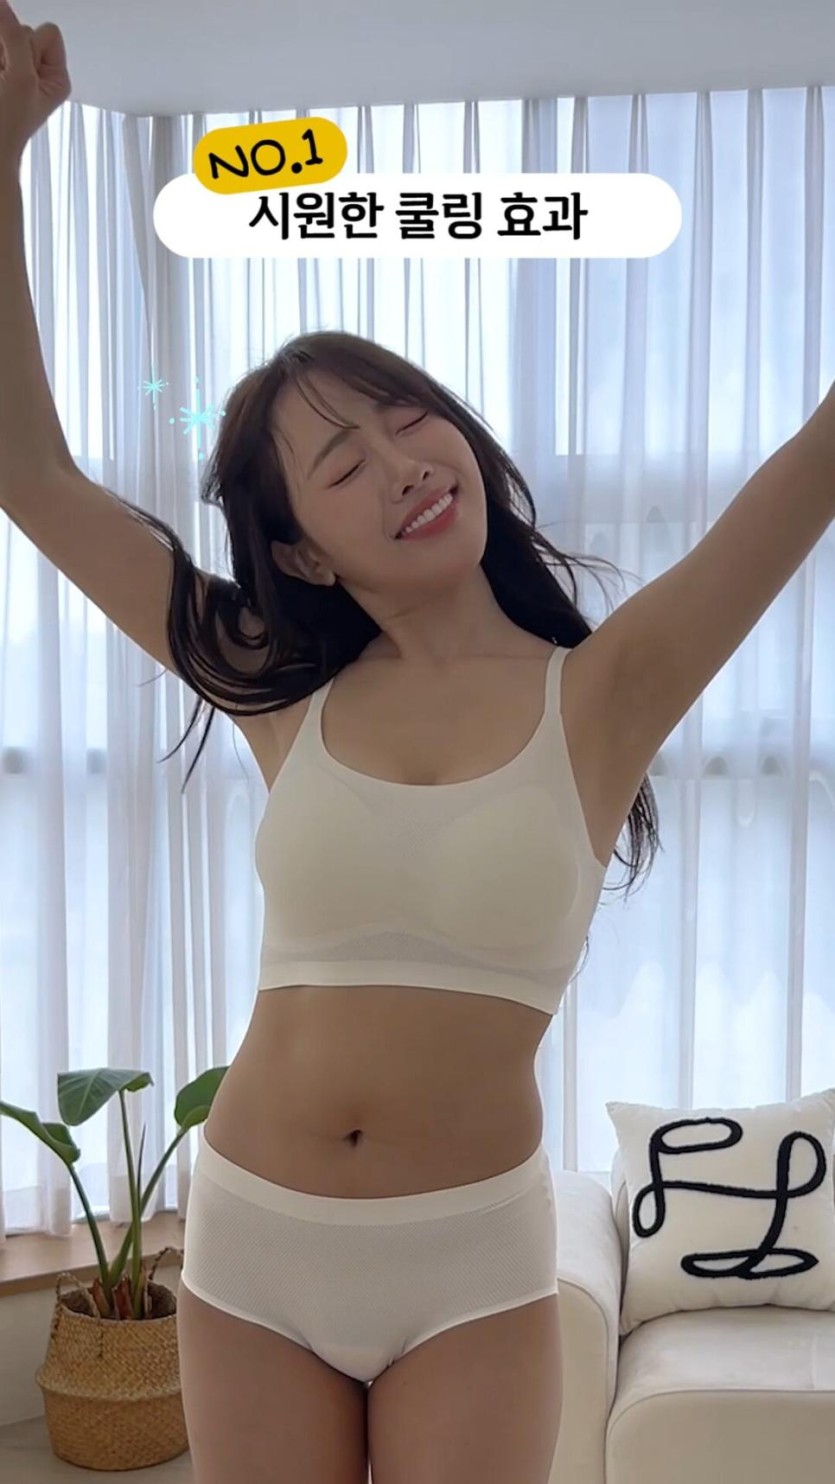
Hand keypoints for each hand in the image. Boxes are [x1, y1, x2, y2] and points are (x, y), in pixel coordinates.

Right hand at [0, 2, 69, 168]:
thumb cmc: (8, 125)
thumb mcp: (21, 78)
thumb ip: (15, 38)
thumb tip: (2, 4)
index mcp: (55, 76)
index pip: (48, 32)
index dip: (31, 46)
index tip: (23, 75)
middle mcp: (36, 70)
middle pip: (22, 31)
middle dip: (8, 51)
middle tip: (5, 84)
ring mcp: (13, 69)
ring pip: (2, 37)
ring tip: (0, 85)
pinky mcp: (0, 69)